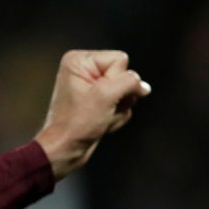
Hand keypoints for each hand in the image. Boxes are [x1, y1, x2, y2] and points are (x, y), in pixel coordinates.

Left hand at [34, 50, 150, 179]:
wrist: (65, 149)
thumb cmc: (76, 123)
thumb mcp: (107, 96)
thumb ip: (130, 82)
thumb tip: (143, 86)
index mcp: (79, 61)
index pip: (120, 60)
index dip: (117, 80)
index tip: (100, 97)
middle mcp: (84, 70)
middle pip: (124, 76)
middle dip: (119, 97)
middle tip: (101, 110)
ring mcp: (91, 88)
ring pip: (125, 93)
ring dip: (118, 110)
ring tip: (100, 118)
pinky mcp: (97, 103)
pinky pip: (121, 105)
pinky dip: (115, 117)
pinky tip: (101, 124)